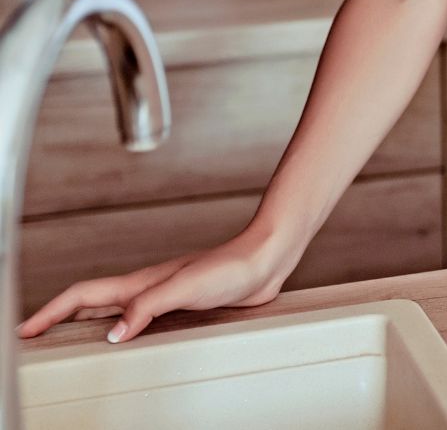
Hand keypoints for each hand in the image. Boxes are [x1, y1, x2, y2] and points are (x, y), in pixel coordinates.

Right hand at [15, 224, 294, 344]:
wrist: (266, 259)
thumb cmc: (232, 266)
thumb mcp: (185, 286)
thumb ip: (148, 307)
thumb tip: (114, 335)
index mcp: (141, 283)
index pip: (84, 296)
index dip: (51, 312)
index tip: (25, 330)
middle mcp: (148, 289)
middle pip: (92, 304)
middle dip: (59, 320)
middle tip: (34, 339)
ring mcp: (164, 296)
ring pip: (114, 312)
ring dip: (86, 326)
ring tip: (67, 344)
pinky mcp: (184, 307)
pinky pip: (140, 321)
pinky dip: (120, 331)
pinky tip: (126, 343)